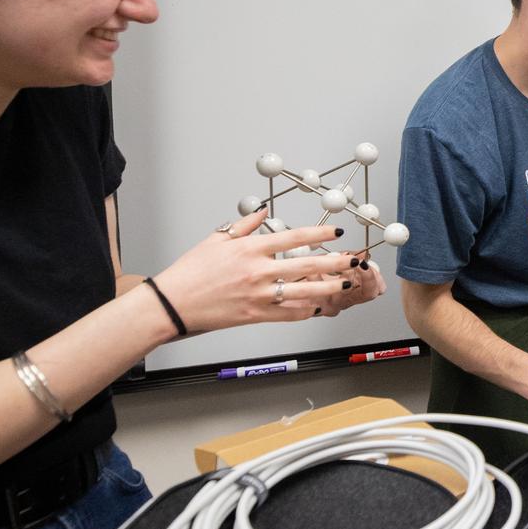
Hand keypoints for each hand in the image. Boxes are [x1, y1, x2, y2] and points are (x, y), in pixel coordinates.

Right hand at [151, 209, 377, 333]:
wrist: (173, 304)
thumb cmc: (190, 272)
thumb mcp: (215, 240)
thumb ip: (243, 226)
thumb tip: (262, 212)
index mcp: (249, 249)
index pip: (292, 237)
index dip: (318, 235)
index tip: (335, 233)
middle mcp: (258, 271)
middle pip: (305, 264)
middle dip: (334, 261)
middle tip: (354, 258)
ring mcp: (259, 295)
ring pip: (303, 290)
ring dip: (328, 287)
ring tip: (346, 283)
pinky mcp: (255, 315)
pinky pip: (288, 314)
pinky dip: (305, 311)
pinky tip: (318, 308)